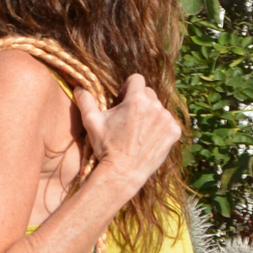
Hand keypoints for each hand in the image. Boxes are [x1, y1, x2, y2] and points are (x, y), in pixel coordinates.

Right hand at [73, 74, 180, 195]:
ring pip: (159, 108)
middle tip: (129, 118)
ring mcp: (167, 120)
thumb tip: (79, 87)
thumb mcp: (92, 122)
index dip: (128, 88)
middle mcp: (155, 106)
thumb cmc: (106, 148)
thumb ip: (86, 101)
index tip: (123, 100)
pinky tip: (149, 138)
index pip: (136, 79)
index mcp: (136, 99)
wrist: (122, 174)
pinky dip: (160, 128)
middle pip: (148, 93)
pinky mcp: (174, 133)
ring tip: (138, 131)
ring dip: (150, 114)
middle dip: (139, 101)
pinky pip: (168, 122)